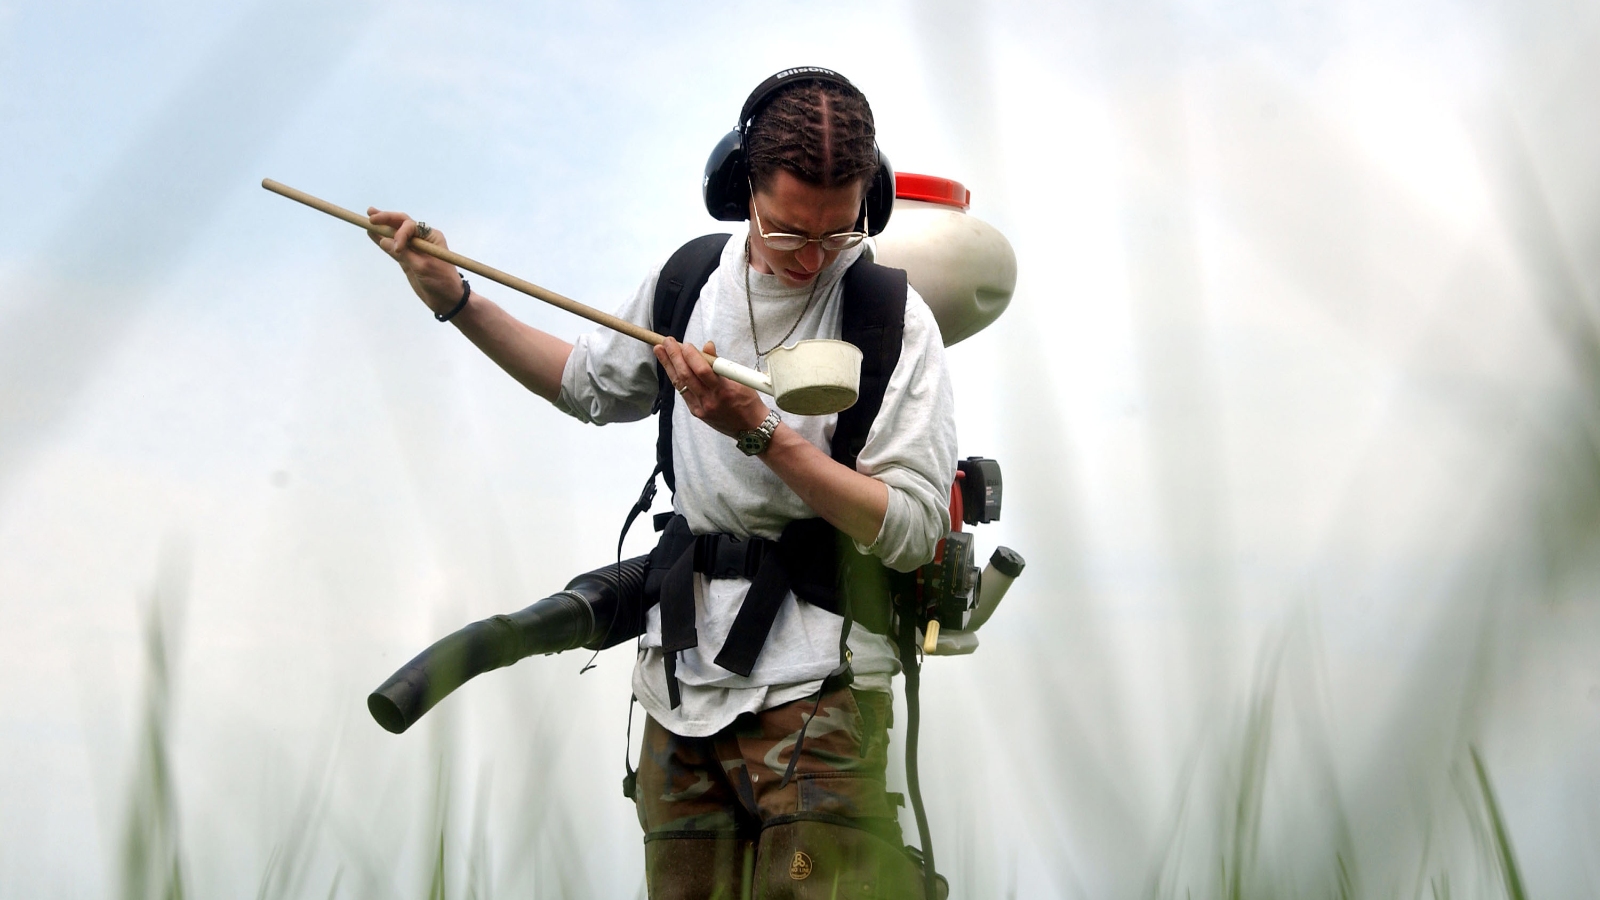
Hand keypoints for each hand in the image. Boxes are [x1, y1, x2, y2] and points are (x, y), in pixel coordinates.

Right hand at [367, 208, 463, 316]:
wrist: (448, 300)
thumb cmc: (442, 281)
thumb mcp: (424, 267)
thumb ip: (404, 253)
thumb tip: (384, 240)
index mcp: (431, 237)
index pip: (411, 226)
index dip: (400, 233)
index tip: (397, 249)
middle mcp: (422, 239)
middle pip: (402, 224)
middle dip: (387, 219)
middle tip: (371, 215)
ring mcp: (414, 249)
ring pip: (396, 235)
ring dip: (383, 227)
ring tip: (369, 217)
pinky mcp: (407, 259)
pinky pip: (393, 248)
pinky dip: (382, 241)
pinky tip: (372, 234)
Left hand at [655, 339, 771, 437]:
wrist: (750, 427)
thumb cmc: (748, 401)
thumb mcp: (740, 380)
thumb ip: (720, 364)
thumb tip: (707, 346)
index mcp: (724, 390)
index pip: (702, 371)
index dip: (691, 356)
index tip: (685, 344)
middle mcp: (710, 401)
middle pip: (686, 376)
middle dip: (674, 357)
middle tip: (666, 342)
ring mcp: (701, 408)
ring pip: (680, 384)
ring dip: (669, 366)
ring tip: (659, 351)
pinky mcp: (696, 412)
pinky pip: (683, 392)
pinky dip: (677, 378)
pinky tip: (670, 367)